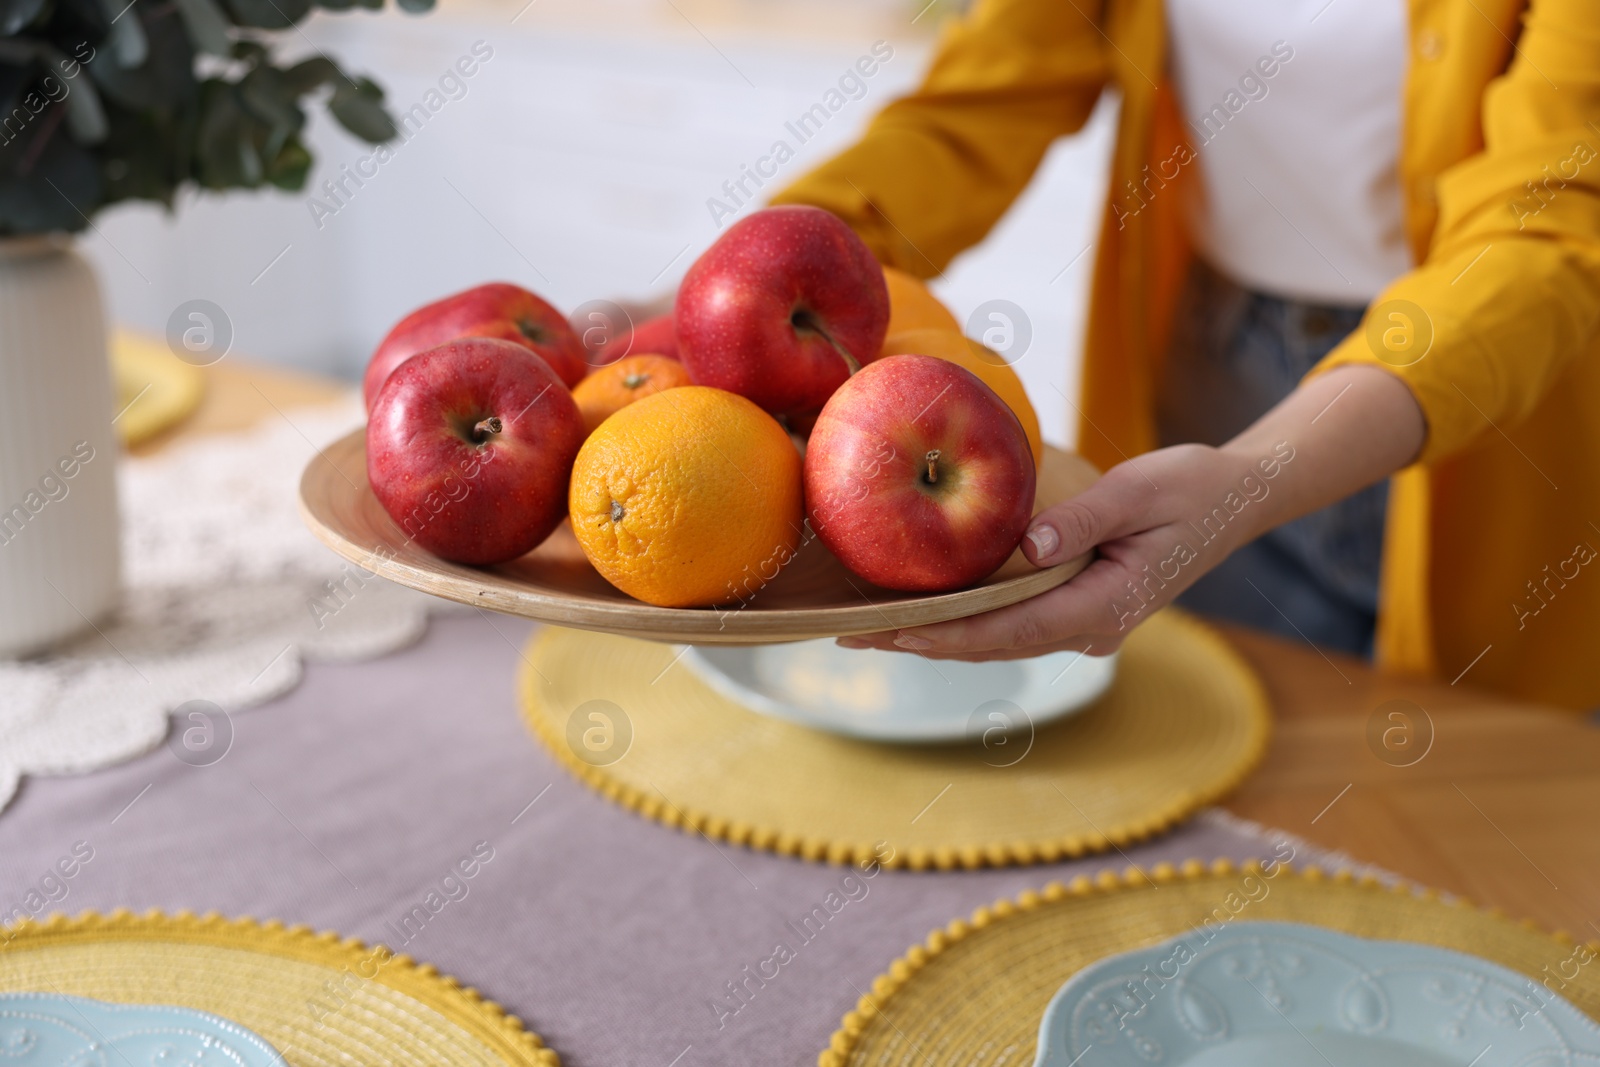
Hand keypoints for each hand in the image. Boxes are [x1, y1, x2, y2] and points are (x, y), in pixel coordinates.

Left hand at [837, 442, 1274, 659]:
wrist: (1239, 498)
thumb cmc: (1192, 487)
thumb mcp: (1142, 489)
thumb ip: (1085, 518)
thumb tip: (1031, 547)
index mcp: (1107, 605)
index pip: (1010, 631)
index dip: (945, 636)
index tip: (889, 633)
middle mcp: (1093, 627)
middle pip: (993, 645)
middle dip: (921, 643)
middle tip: (848, 637)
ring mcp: (1088, 624)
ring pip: (1000, 640)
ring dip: (937, 638)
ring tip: (869, 631)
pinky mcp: (1082, 608)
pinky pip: (1014, 623)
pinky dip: (966, 621)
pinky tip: (924, 613)